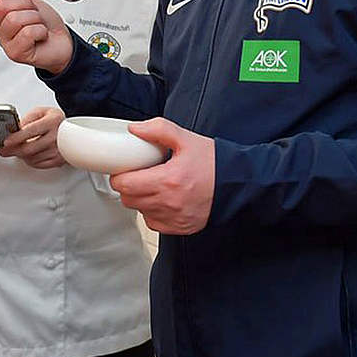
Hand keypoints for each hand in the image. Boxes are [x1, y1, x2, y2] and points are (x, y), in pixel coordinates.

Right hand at [0, 0, 74, 73]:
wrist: (61, 41)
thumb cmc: (45, 22)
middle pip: (1, 4)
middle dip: (25, 4)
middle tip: (33, 12)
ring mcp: (6, 41)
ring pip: (14, 19)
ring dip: (34, 19)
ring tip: (38, 25)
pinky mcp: (15, 53)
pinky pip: (26, 33)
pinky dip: (40, 31)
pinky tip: (40, 35)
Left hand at [0, 107, 66, 168]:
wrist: (72, 129)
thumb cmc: (54, 120)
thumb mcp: (41, 112)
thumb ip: (27, 118)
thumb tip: (14, 129)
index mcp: (52, 122)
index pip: (30, 131)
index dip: (16, 138)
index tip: (6, 141)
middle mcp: (56, 137)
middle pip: (29, 149)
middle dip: (13, 150)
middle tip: (4, 150)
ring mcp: (58, 150)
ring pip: (32, 158)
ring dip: (21, 155)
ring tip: (18, 149)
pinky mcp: (58, 160)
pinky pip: (38, 164)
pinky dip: (30, 161)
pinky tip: (27, 155)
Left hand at [109, 117, 214, 234]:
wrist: (237, 183)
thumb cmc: (213, 162)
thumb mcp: (186, 139)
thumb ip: (159, 130)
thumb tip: (134, 129)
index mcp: (168, 180)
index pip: (124, 185)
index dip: (119, 176)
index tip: (124, 170)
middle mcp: (170, 203)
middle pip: (128, 200)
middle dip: (128, 187)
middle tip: (137, 176)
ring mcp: (175, 218)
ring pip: (140, 212)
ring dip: (141, 200)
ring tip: (153, 186)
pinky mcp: (180, 228)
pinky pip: (154, 223)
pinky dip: (153, 212)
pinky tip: (163, 200)